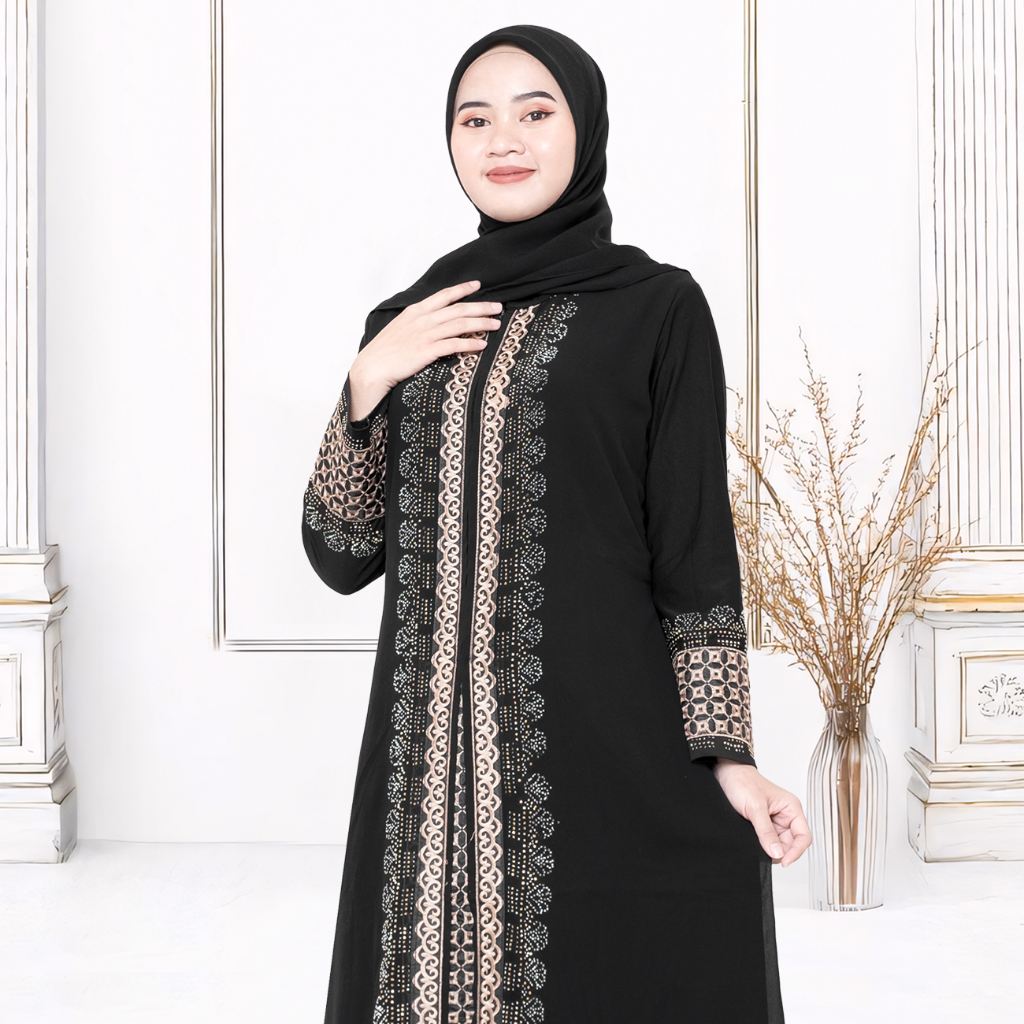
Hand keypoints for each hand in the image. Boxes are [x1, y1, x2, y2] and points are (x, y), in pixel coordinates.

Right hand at [348, 280, 501, 419]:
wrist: (373, 368)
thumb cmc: (385, 351)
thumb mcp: (400, 328)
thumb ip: (417, 322)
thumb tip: (433, 321)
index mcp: (416, 311)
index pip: (444, 295)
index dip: (463, 289)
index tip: (478, 285)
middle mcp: (423, 319)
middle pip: (459, 309)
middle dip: (482, 307)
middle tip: (498, 307)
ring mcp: (426, 334)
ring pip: (461, 324)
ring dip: (482, 324)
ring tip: (496, 325)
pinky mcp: (428, 351)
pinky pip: (455, 345)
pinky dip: (471, 344)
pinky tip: (482, 344)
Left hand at [712, 759, 811, 866]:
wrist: (726, 774)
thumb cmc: (743, 781)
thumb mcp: (755, 807)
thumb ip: (766, 831)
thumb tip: (777, 853)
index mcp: (791, 808)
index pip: (803, 836)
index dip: (796, 852)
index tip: (784, 861)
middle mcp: (785, 816)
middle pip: (791, 844)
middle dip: (779, 852)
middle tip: (765, 854)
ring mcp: (773, 822)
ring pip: (778, 845)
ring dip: (769, 849)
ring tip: (756, 844)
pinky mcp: (762, 826)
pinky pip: (766, 842)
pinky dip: (761, 846)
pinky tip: (753, 843)